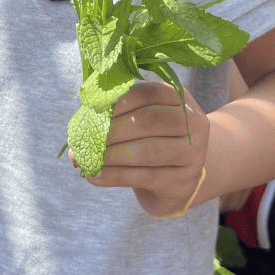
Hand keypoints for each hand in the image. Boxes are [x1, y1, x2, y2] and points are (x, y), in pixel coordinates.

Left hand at [85, 81, 209, 217]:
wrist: (176, 178)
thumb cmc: (151, 140)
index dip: (118, 102)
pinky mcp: (183, 181)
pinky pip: (145, 177)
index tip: (92, 112)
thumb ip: (116, 115)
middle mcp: (193, 122)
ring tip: (85, 159)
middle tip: (84, 139)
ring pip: (148, 150)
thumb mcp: (141, 120)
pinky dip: (115, 175)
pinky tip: (95, 176)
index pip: (149, 93)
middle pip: (149, 121)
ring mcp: (193, 153)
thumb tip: (81, 124)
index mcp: (180, 98)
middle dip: (111, 130)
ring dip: (111, 155)